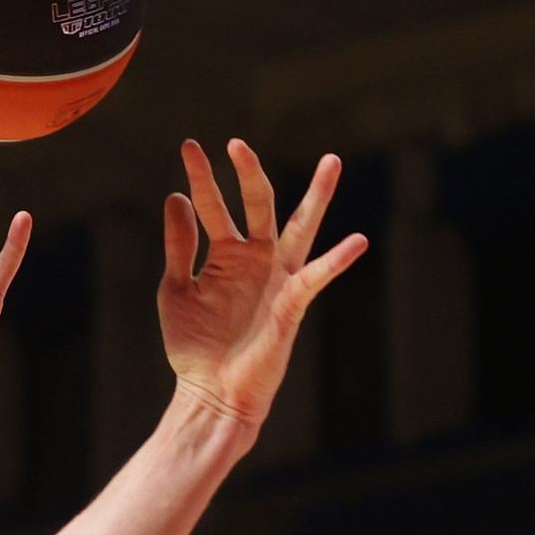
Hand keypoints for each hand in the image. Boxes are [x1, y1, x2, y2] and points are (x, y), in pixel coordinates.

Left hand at [158, 139, 367, 422]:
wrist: (210, 391)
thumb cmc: (195, 344)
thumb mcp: (176, 288)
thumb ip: (179, 245)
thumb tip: (175, 196)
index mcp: (226, 254)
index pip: (213, 205)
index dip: (201, 178)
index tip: (188, 146)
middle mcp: (256, 259)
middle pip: (258, 205)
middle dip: (248, 174)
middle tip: (235, 143)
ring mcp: (277, 279)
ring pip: (302, 228)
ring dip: (318, 197)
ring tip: (332, 161)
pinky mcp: (291, 304)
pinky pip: (317, 278)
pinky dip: (337, 261)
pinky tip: (358, 241)